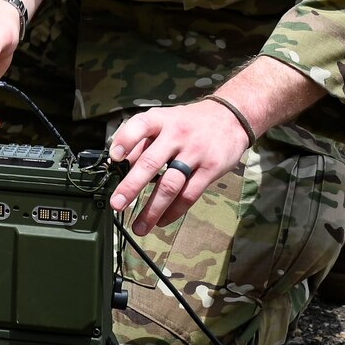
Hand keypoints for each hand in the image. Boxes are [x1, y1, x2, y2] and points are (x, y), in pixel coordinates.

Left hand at [108, 100, 255, 235]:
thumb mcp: (164, 121)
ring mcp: (195, 153)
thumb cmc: (187, 123)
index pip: (140, 126)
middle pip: (151, 163)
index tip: (114, 158)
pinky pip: (189, 195)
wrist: (230, 117)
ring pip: (170, 185)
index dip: (125, 140)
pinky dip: (174, 211)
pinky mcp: (211, 169)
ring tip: (139, 227)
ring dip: (152, 209)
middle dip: (131, 186)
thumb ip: (142, 141)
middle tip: (117, 205)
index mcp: (161, 120)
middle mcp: (176, 135)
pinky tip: (162, 221)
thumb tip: (119, 165)